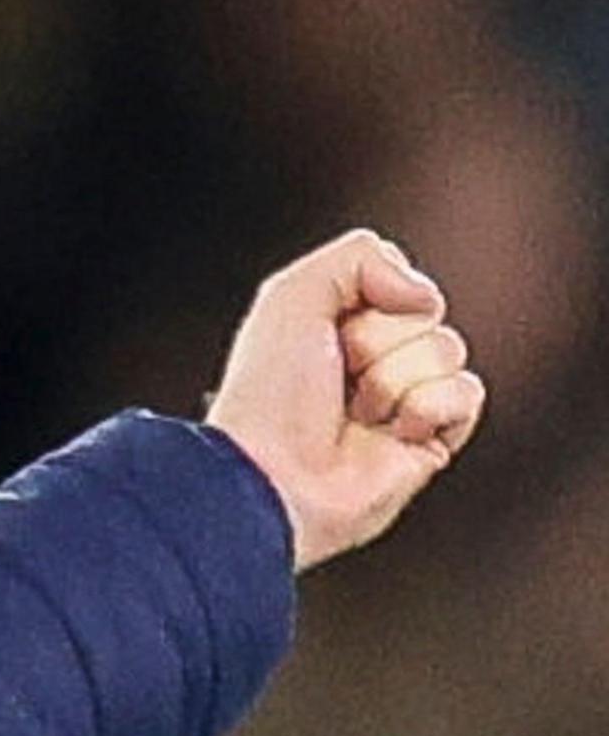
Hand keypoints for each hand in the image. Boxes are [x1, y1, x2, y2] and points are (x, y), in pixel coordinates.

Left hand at [204, 228, 487, 570]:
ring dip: (395, 378)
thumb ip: (360, 256)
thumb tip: (425, 295)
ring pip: (448, 350)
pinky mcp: (431, 441)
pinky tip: (391, 432)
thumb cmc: (268, 397)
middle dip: (379, 340)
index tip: (324, 334)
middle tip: (338, 380)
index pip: (396, 284)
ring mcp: (402, 402)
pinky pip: (467, 393)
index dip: (367, 301)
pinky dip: (429, 407)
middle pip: (425, 314)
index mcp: (335, 329)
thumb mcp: (291, 295)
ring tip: (355, 414)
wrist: (273, 478)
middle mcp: (370, 364)